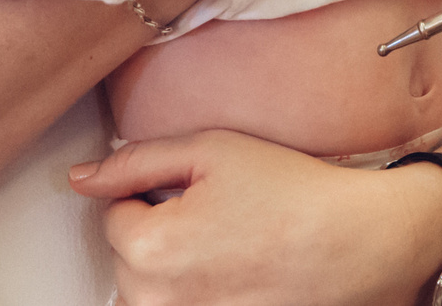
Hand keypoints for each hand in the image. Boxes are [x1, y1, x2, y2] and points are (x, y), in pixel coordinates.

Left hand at [72, 129, 441, 305]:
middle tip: (221, 212)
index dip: (156, 192)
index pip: (115, 215)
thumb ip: (137, 160)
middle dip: (162, 232)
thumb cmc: (294, 193)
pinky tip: (240, 270)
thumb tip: (82, 179)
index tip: (200, 189)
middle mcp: (159, 302)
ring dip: (178, 267)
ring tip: (233, 243)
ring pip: (154, 291)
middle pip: (130, 259)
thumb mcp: (212, 150)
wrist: (359, 242)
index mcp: (150, 249)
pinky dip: (205, 291)